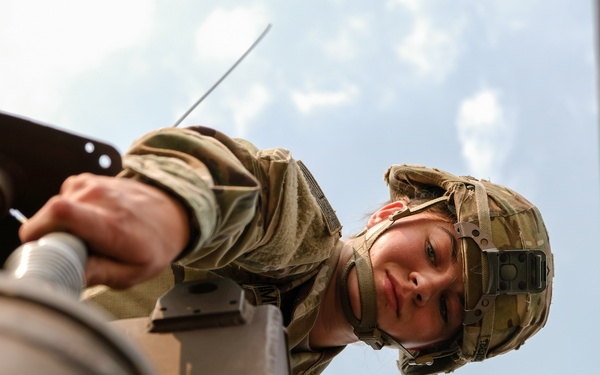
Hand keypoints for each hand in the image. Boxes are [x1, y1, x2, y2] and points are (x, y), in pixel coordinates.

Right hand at [19, 173, 189, 288]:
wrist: (172, 213)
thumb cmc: (153, 246)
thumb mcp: (132, 273)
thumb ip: (98, 274)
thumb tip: (66, 274)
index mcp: (110, 224)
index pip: (61, 213)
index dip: (38, 230)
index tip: (41, 250)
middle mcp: (99, 198)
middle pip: (49, 215)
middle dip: (50, 237)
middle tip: (76, 250)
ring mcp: (92, 184)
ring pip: (52, 209)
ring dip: (60, 225)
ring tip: (88, 236)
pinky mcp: (86, 179)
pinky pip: (61, 199)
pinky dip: (68, 213)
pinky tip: (89, 221)